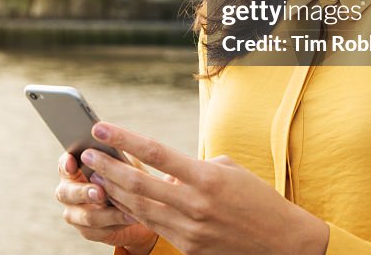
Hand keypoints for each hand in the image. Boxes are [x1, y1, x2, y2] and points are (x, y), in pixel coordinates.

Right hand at [55, 150, 158, 254]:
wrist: (138, 205)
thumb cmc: (127, 175)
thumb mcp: (124, 162)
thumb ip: (115, 157)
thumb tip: (116, 147)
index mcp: (73, 169)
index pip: (64, 165)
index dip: (66, 164)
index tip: (73, 162)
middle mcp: (67, 191)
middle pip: (67, 193)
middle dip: (84, 193)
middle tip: (100, 192)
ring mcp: (74, 213)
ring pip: (86, 216)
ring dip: (107, 213)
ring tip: (126, 209)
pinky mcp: (87, 231)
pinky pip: (99, 231)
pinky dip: (117, 224)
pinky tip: (131, 218)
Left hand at [80, 123, 329, 254]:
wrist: (282, 243)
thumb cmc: (257, 199)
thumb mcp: (229, 171)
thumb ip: (192, 168)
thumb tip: (162, 172)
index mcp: (207, 177)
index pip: (156, 153)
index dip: (125, 139)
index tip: (101, 127)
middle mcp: (195, 204)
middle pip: (139, 183)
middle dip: (108, 167)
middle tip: (87, 153)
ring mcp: (190, 230)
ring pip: (139, 207)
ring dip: (113, 190)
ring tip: (95, 174)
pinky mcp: (188, 248)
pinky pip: (153, 226)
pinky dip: (132, 211)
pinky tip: (117, 198)